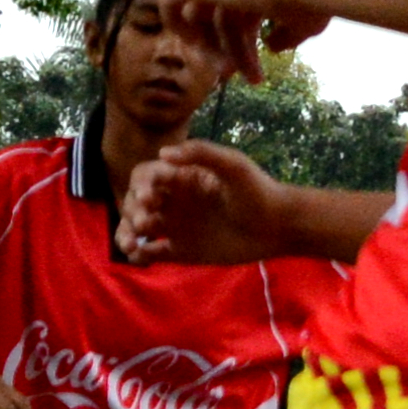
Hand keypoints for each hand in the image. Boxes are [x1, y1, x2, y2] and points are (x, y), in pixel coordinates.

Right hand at [122, 139, 295, 266]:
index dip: (141, 185)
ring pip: (138, 228)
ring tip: (132, 244)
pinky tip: (141, 256)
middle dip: (133, 211)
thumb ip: (202, 153)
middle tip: (145, 223)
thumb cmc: (258, 191)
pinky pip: (152, 252)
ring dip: (127, 233)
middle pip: (137, 202)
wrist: (279, 227)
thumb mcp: (234, 165)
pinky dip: (140, 255)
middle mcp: (174, 200)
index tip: (149, 198)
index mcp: (181, 177)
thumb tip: (163, 152)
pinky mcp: (182, 250)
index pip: (146, 176)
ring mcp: (176, 225)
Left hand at [151, 0, 330, 86]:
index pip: (241, 11)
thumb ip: (285, 34)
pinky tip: (188, 44)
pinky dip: (174, 21)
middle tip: (230, 75)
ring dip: (213, 48)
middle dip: (223, 48)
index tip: (247, 70)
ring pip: (205, 17)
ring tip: (225, 73)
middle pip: (219, 15)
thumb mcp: (304, 25)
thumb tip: (271, 46)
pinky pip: (171, 0)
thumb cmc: (312, 4)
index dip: (241, 42)